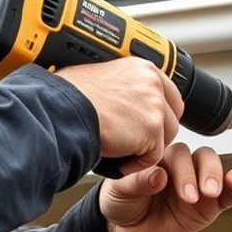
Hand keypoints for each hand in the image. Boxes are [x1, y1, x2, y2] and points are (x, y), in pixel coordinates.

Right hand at [55, 57, 184, 175]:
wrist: (61, 111)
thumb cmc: (68, 98)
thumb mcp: (102, 79)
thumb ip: (125, 88)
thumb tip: (128, 100)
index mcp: (142, 68)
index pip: (169, 95)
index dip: (160, 114)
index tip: (148, 126)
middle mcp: (152, 83)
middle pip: (171, 118)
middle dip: (156, 134)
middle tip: (132, 141)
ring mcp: (155, 106)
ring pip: (165, 138)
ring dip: (145, 149)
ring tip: (119, 148)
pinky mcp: (152, 129)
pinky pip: (154, 157)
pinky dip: (136, 164)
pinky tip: (117, 159)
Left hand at [98, 142, 231, 231]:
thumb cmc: (122, 204)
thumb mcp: (119, 192)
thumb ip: (136, 182)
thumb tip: (158, 175)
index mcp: (160, 158)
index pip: (177, 150)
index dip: (176, 164)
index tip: (165, 181)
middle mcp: (182, 167)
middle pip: (200, 156)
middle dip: (197, 174)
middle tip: (190, 196)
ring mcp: (199, 184)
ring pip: (216, 168)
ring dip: (216, 177)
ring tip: (209, 193)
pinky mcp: (212, 204)